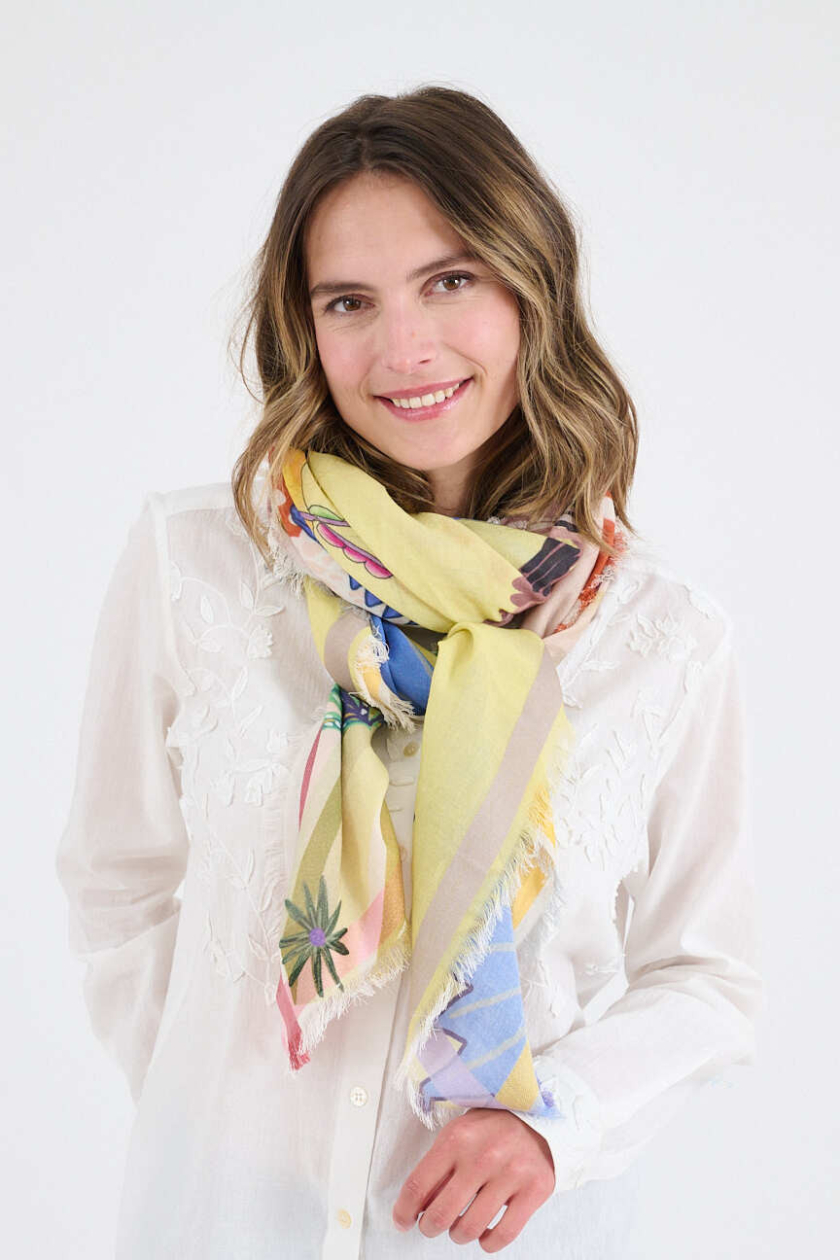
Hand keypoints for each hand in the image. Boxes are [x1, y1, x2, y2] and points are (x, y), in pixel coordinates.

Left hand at [392, 1107, 555, 1251]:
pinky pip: (503, 1234)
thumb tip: (417, 1207)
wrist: (538, 1117)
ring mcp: (511, 1173)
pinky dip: (488, 1243)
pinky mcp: (534, 1189)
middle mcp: (483, 1156)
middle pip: (441, 1214)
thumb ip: (438, 1168)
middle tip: (431, 1226)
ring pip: (470, 1228)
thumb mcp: (458, 1134)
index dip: (403, 1211)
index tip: (402, 1221)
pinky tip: (484, 1234)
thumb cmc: (490, 1129)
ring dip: (458, 1235)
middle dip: (429, 1228)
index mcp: (457, 1138)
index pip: (418, 1185)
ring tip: (459, 1228)